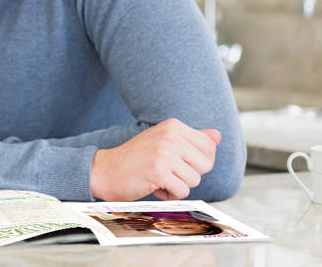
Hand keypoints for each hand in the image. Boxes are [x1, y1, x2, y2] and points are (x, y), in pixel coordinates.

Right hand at [89, 119, 219, 200]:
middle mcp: (171, 135)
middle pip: (205, 165)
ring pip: (194, 180)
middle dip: (189, 175)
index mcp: (173, 126)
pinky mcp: (159, 171)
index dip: (197, 162)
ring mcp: (165, 152)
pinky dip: (170, 195)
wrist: (104, 171)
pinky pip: (182, 191)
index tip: (177, 162)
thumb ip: (192, 139)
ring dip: (178, 186)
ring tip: (158, 178)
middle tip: (167, 171)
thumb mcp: (164, 142)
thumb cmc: (135, 159)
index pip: (209, 147)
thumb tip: (217, 135)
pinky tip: (154, 186)